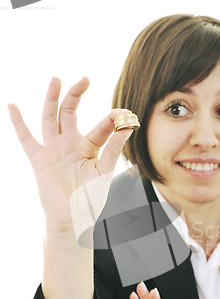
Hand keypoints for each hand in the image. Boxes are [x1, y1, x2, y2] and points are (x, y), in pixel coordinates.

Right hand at [8, 77, 132, 232]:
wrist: (72, 219)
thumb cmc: (90, 199)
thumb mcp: (105, 172)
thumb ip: (114, 149)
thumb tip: (128, 126)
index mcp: (90, 147)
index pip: (101, 126)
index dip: (113, 119)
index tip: (125, 113)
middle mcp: (71, 144)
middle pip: (71, 112)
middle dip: (76, 94)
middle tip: (85, 78)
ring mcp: (53, 149)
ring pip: (50, 118)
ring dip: (52, 98)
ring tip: (56, 79)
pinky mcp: (39, 159)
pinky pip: (26, 138)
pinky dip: (18, 122)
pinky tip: (12, 105)